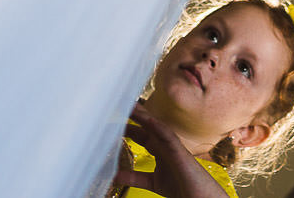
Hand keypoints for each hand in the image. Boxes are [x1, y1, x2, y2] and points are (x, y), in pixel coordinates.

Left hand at [105, 103, 227, 197]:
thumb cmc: (181, 188)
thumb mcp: (152, 182)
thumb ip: (135, 177)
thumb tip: (114, 176)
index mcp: (160, 151)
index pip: (142, 135)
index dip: (128, 127)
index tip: (112, 120)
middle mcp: (166, 146)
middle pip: (148, 127)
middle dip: (135, 116)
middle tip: (119, 104)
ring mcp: (174, 147)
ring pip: (157, 127)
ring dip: (145, 116)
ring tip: (131, 106)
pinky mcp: (181, 153)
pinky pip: (170, 138)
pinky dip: (160, 128)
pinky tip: (149, 121)